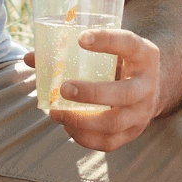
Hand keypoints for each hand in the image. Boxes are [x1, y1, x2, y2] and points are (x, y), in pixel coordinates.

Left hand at [49, 28, 161, 151]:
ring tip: (56, 112)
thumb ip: (75, 50)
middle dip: (92, 93)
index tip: (81, 39)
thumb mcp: (109, 49)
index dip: (107, 41)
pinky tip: (66, 125)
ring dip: (82, 120)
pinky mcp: (132, 133)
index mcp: (144, 55)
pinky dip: (83, 137)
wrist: (151, 88)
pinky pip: (108, 142)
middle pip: (124, 94)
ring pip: (114, 123)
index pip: (129, 45)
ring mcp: (142, 113)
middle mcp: (147, 85)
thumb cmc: (121, 63)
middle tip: (63, 88)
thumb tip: (31, 58)